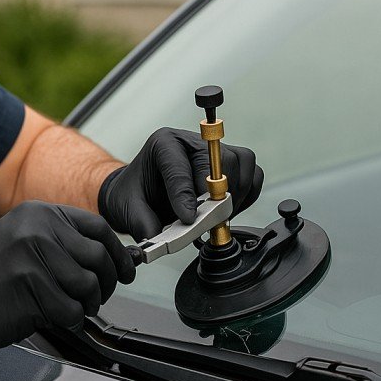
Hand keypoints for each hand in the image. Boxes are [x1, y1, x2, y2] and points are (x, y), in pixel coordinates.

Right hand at [0, 201, 135, 363]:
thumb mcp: (23, 237)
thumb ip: (62, 238)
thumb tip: (111, 254)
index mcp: (39, 213)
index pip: (98, 227)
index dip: (118, 252)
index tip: (125, 269)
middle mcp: (37, 230)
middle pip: (98, 256)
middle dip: (108, 283)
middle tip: (100, 296)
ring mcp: (33, 258)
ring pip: (89, 285)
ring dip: (90, 304)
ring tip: (76, 307)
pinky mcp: (29, 290)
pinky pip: (72, 310)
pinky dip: (72, 319)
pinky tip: (57, 316)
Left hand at [97, 127, 263, 241]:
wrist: (141, 193)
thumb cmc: (135, 194)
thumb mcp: (127, 208)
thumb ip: (142, 223)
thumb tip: (158, 239)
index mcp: (163, 143)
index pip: (180, 166)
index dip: (185, 195)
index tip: (187, 219)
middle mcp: (192, 141)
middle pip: (220, 160)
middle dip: (215, 196)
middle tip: (206, 221)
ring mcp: (215, 150)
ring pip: (242, 164)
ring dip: (234, 196)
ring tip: (216, 218)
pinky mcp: (231, 163)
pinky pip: (253, 175)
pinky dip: (246, 196)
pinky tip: (227, 211)